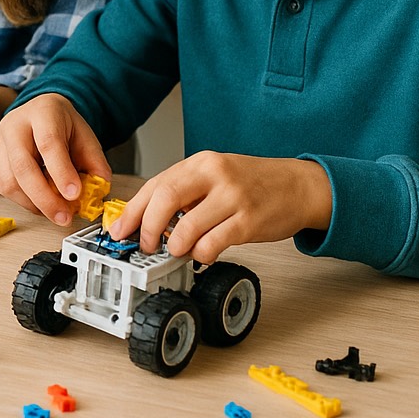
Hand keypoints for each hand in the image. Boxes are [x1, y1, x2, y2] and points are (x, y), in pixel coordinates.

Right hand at [0, 93, 111, 223]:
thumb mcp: (86, 138)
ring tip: (55, 210)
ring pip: (8, 181)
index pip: (48, 143)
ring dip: (33, 203)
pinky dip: (21, 200)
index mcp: (42, 112)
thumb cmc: (62, 126)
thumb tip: (98, 190)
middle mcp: (14, 123)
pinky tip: (38, 201)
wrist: (39, 115)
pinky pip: (0, 186)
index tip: (75, 195)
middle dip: (45, 198)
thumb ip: (95, 163)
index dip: (61, 172)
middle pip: (22, 165)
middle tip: (64, 217)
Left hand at [109, 152, 331, 262]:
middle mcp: (214, 175)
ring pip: (188, 226)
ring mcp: (233, 197)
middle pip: (165, 199)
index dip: (132, 211)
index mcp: (200, 163)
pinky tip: (203, 254)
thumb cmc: (252, 183)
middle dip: (148, 228)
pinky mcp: (250, 221)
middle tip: (146, 245)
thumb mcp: (214, 176)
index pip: (155, 185)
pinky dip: (201, 253)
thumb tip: (146, 219)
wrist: (299, 186)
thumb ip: (184, 193)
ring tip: (176, 250)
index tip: (119, 231)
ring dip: (174, 245)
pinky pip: (214, 243)